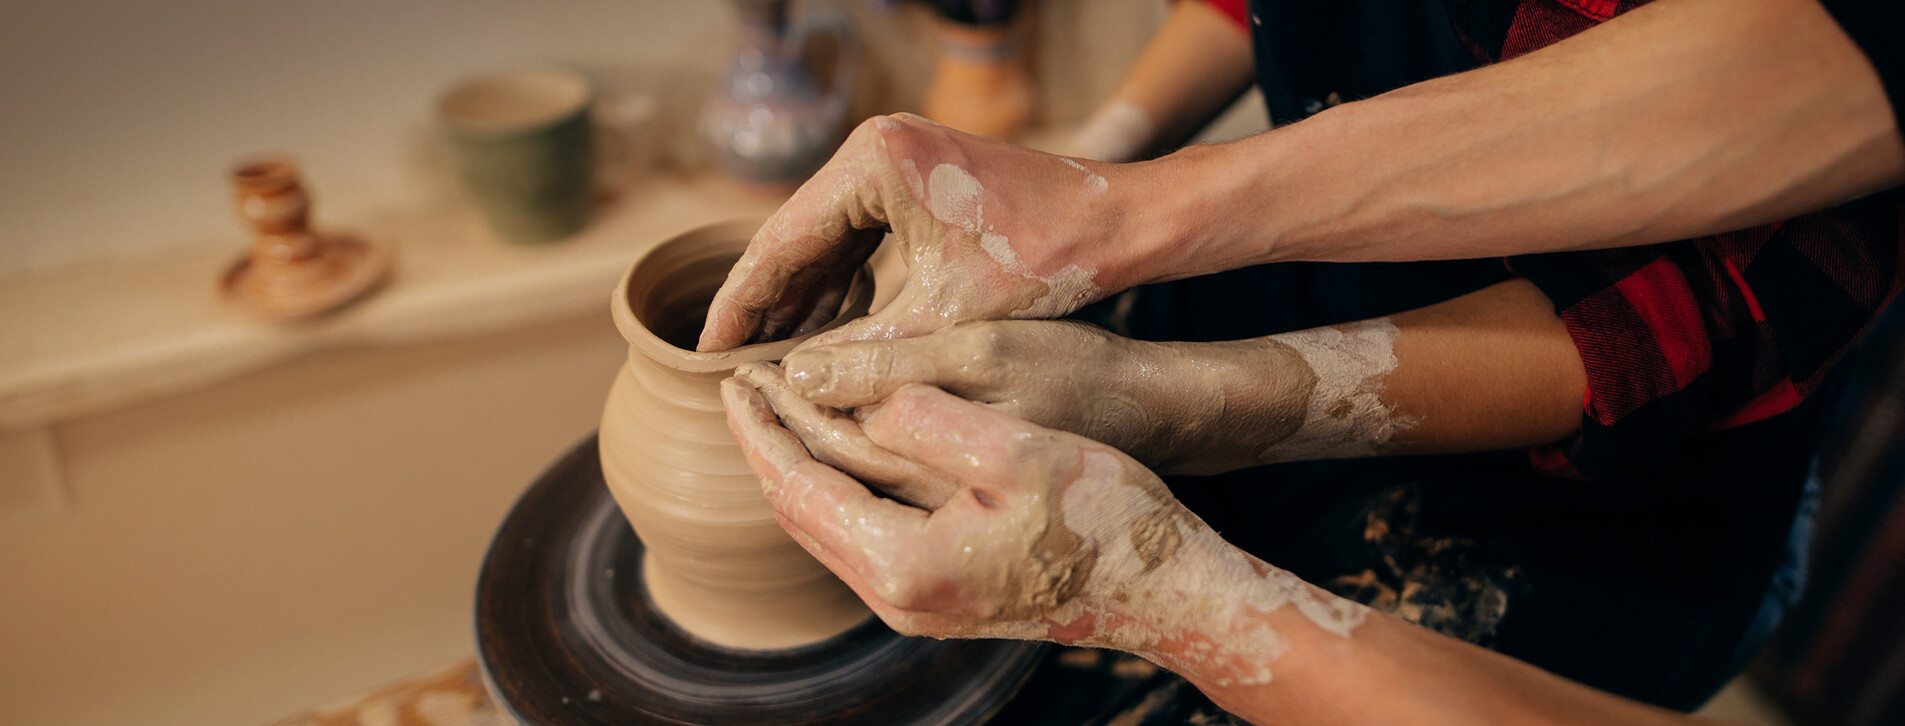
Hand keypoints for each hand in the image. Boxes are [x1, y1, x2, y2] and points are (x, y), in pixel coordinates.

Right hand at [696, 113, 1132, 351]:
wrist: (1123, 226)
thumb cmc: (1046, 262)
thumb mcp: (943, 319)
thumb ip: (861, 351)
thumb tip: (788, 385)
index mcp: (872, 163)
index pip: (780, 242)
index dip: (740, 306)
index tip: (704, 354)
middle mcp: (877, 147)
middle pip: (798, 238)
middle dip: (769, 306)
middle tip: (730, 367)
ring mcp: (899, 160)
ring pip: (830, 240)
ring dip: (806, 299)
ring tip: (771, 361)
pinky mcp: (921, 180)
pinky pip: (864, 236)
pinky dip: (846, 283)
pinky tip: (828, 333)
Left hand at [720, 370, 1367, 685]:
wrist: (1167, 590)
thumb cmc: (1107, 516)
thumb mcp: (1021, 448)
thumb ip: (926, 421)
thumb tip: (847, 400)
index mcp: (903, 560)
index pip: (797, 485)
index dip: (761, 426)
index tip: (736, 374)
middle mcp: (897, 598)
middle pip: (800, 513)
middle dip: (768, 444)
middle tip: (745, 380)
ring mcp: (918, 607)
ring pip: (827, 529)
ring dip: (800, 466)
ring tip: (782, 408)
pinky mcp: (942, 600)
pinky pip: (860, 538)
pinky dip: (838, 489)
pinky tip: (842, 453)